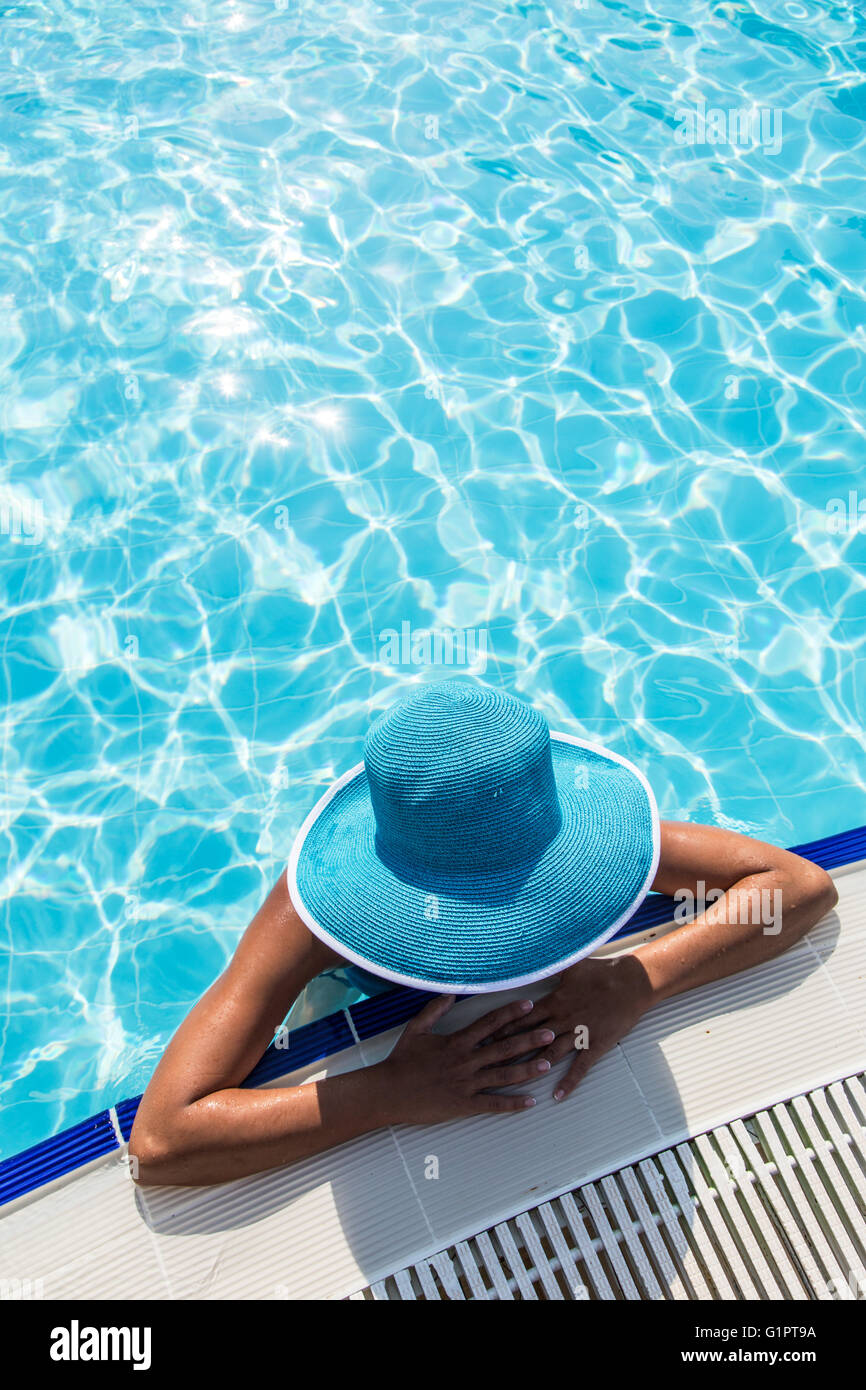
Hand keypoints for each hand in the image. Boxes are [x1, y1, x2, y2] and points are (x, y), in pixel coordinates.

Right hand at [373, 995, 557, 1125]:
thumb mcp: (416, 1029)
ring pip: (504, 1075)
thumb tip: (451, 993)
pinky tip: (530, 1102)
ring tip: (548, 1064)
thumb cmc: (401, 1060)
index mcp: (457, 1041)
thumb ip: (434, 1010)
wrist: (389, 1091)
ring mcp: (467, 1083)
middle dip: (529, 1039)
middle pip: (504, 1047)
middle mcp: (467, 1060)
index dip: (511, 1013)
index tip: (529, 1005)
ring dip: (527, 1069)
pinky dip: (513, 1104)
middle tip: (552, 1033)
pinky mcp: (464, 1104)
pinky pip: (493, 1104)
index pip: (490, 1023)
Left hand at [490, 954, 652, 1103]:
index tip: (486, 1037)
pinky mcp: (595, 1045)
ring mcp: (578, 1034)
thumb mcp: (571, 966)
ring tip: (515, 1081)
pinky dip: (569, 1082)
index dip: (504, 1028)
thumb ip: (548, 966)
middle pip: (530, 1038)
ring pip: (551, 1054)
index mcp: (554, 1002)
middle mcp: (562, 1020)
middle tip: (490, 1063)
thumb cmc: (601, 973)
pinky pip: (580, 1067)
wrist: (631, 984)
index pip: (522, 1018)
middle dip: (510, 1050)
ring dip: (533, 1067)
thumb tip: (529, 957)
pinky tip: (557, 1096)